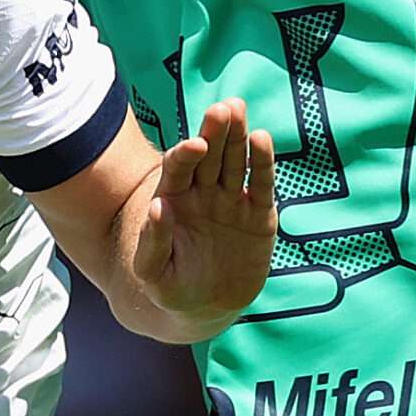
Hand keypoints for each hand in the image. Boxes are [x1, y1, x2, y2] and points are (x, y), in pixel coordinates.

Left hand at [134, 97, 278, 327]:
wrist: (206, 308)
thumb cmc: (171, 287)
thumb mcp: (153, 273)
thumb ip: (153, 242)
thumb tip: (157, 206)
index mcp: (173, 199)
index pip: (177, 168)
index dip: (185, 154)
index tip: (195, 145)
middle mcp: (201, 193)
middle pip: (208, 155)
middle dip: (214, 131)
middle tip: (222, 108)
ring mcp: (231, 201)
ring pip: (235, 162)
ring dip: (238, 137)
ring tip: (239, 110)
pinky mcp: (258, 215)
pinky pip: (261, 185)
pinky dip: (263, 164)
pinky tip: (262, 140)